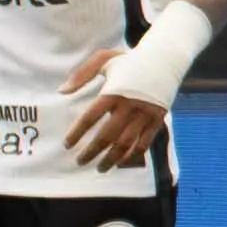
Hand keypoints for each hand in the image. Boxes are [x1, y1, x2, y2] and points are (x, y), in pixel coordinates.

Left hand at [59, 41, 170, 170]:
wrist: (164, 58)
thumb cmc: (129, 60)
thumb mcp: (104, 59)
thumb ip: (81, 75)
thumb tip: (61, 91)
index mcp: (114, 91)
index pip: (90, 117)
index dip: (77, 133)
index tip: (67, 144)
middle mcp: (129, 105)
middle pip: (107, 135)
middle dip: (92, 151)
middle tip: (80, 162)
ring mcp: (145, 114)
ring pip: (126, 143)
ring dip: (111, 158)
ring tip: (99, 168)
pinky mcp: (157, 120)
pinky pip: (144, 143)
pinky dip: (131, 155)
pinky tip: (120, 161)